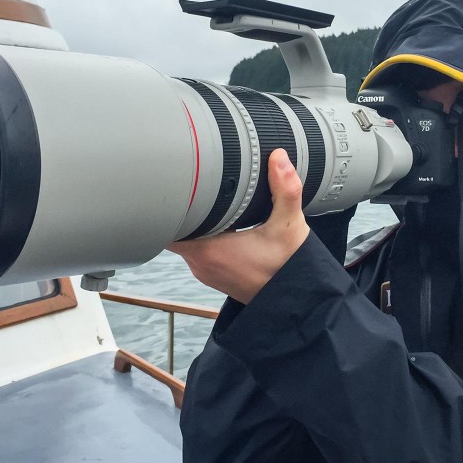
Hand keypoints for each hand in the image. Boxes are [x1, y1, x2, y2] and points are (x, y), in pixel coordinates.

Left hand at [168, 149, 310, 303]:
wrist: (297, 303)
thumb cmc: (289, 270)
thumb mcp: (290, 226)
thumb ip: (285, 189)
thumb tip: (279, 158)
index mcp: (209, 250)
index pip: (165, 225)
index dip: (166, 202)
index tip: (173, 182)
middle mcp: (201, 263)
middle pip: (172, 229)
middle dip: (181, 206)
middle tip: (191, 182)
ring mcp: (206, 270)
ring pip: (185, 239)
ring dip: (193, 221)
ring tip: (206, 198)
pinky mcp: (215, 273)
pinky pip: (198, 249)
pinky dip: (204, 234)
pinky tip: (221, 220)